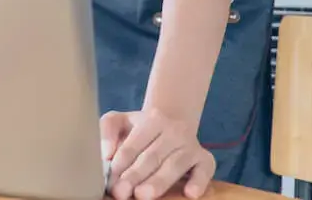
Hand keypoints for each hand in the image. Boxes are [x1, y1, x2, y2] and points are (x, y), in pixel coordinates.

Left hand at [100, 109, 214, 199]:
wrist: (173, 121)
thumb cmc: (140, 127)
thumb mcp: (120, 120)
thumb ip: (108, 130)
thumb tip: (106, 154)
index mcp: (152, 119)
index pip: (134, 143)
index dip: (121, 163)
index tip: (111, 179)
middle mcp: (174, 130)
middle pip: (153, 156)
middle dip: (136, 175)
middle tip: (121, 192)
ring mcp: (191, 145)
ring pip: (175, 165)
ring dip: (159, 181)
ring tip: (143, 195)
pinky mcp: (205, 159)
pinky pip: (205, 171)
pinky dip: (199, 182)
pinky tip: (190, 193)